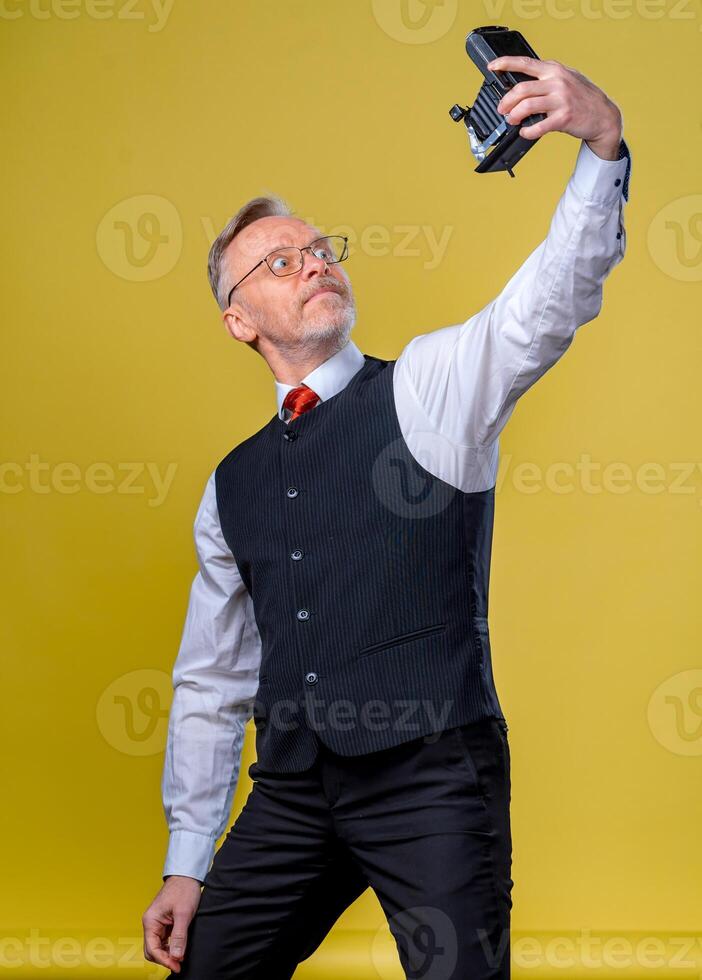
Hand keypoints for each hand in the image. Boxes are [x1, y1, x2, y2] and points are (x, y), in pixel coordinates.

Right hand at [142, 875, 202, 972]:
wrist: (187, 875)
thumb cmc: (183, 889)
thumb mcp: (183, 914)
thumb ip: (179, 937)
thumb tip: (176, 956)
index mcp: (151, 921)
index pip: (152, 949)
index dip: (164, 960)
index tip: (176, 966)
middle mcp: (151, 923)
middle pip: (152, 950)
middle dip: (164, 959)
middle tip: (179, 964)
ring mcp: (157, 923)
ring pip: (158, 946)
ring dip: (167, 953)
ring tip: (181, 957)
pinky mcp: (164, 922)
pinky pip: (164, 939)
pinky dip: (170, 946)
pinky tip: (180, 948)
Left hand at [486, 56, 622, 159]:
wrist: (604, 115)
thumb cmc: (582, 98)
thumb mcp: (566, 79)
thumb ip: (546, 79)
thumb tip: (521, 87)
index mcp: (554, 70)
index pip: (525, 63)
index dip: (505, 63)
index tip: (492, 67)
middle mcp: (557, 81)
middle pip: (521, 89)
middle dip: (506, 101)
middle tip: (502, 109)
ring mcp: (561, 99)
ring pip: (527, 106)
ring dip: (514, 115)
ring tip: (512, 120)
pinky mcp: (564, 117)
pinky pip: (539, 126)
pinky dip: (528, 131)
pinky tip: (525, 132)